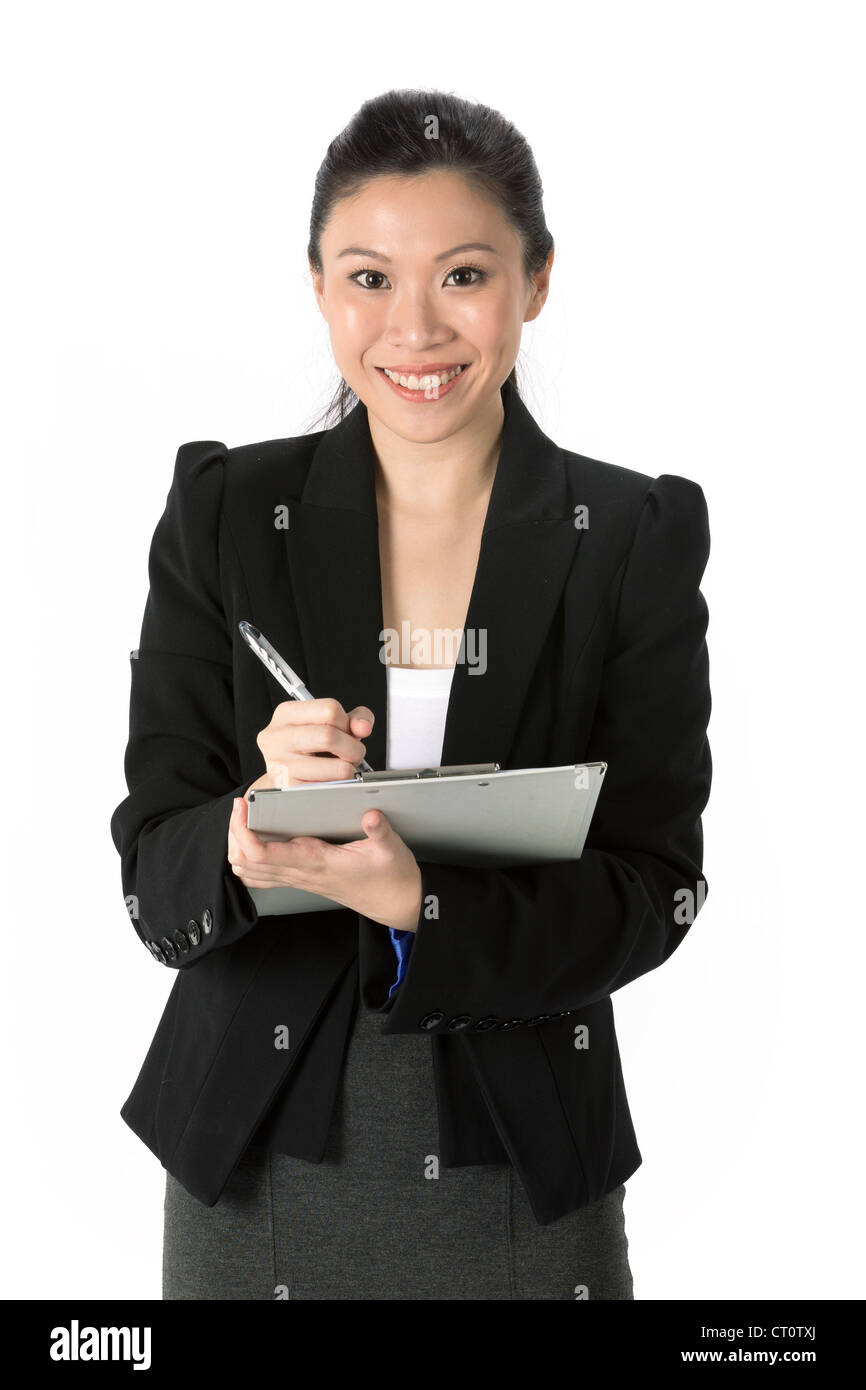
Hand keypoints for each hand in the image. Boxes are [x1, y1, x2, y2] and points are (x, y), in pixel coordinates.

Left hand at [227, 797, 422, 932]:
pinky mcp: (302, 880)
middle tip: (239, 809)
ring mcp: (299, 879)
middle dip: (234, 835)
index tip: (241, 807)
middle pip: (245, 862)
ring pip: (250, 873)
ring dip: (239, 848)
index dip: (243, 831)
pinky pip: (263, 877)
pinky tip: (257, 841)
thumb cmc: (391, 877)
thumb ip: (380, 831)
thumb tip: (371, 815)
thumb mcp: (392, 850)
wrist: (396, 903)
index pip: (262, 853)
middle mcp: (301, 873)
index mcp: (316, 861)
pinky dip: (250, 860)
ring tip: (244, 821)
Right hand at [246, 697, 374, 794]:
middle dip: (353, 749)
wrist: (281, 777)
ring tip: (342, 770)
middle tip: (353, 755)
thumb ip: (353, 719)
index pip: (329, 709)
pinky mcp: (290, 790)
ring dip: (349, 771)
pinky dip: (339, 786)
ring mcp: (280, 765)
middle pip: (330, 736)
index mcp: (286, 713)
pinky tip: (331, 781)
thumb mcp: (328, 725)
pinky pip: (332, 789)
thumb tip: (363, 727)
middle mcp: (277, 737)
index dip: (346, 723)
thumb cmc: (309, 748)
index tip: (346, 733)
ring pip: (337, 767)